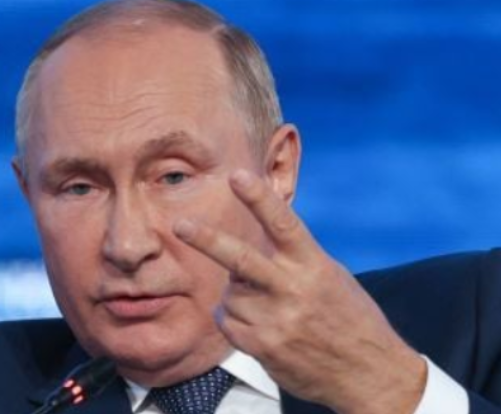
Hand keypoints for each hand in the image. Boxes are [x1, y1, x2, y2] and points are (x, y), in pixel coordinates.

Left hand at [173, 169, 426, 413]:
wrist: (368, 372)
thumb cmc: (347, 316)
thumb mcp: (328, 276)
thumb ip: (292, 257)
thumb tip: (254, 239)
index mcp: (313, 265)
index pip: (283, 224)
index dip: (259, 198)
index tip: (237, 175)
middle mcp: (293, 290)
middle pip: (241, 259)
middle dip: (207, 240)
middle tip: (180, 225)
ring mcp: (276, 320)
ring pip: (231, 294)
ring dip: (239, 295)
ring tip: (269, 307)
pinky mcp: (264, 347)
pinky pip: (228, 321)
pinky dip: (235, 319)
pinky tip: (260, 325)